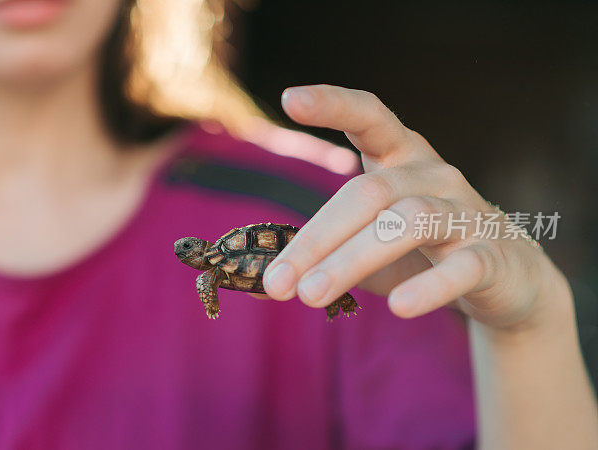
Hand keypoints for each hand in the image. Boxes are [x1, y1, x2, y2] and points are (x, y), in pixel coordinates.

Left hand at [263, 85, 571, 331]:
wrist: (507, 281)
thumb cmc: (421, 253)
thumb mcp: (369, 247)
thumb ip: (327, 255)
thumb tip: (270, 283)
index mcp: (400, 159)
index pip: (369, 117)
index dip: (333, 104)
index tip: (290, 99)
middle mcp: (433, 175)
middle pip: (370, 193)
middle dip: (318, 239)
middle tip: (278, 283)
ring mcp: (466, 212)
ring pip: (409, 223)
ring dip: (353, 259)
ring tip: (312, 295)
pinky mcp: (493, 256)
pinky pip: (462, 267)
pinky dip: (430, 286)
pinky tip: (399, 306)